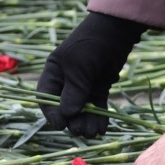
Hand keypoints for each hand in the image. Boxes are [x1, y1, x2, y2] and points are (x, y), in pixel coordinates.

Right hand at [37, 12, 144, 137]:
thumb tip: (68, 114)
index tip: (61, 125)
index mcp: (54, 72)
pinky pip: (96, 106)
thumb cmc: (91, 43)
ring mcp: (83, 86)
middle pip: (65, 108)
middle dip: (73, 121)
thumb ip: (74, 90)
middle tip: (82, 130)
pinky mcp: (99, 88)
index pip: (46, 98)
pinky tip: (102, 128)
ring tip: (94, 132)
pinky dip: (99, 117)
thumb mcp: (79, 65)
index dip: (52, 113)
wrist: (117, 31)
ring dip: (87, 122)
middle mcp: (66, 81)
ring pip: (82, 110)